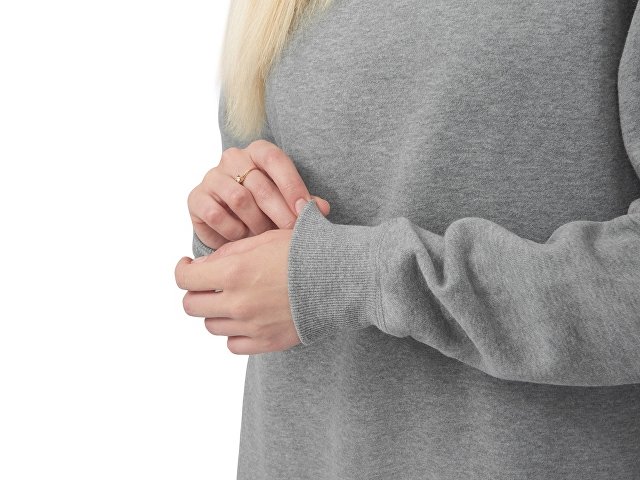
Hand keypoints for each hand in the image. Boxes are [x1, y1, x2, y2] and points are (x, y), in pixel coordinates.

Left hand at [175, 228, 300, 353]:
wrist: (342, 278)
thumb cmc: (306, 251)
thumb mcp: (265, 238)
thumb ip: (230, 252)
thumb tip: (205, 265)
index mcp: (233, 271)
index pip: (184, 278)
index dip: (183, 269)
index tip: (189, 266)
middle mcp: (237, 302)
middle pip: (191, 305)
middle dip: (197, 292)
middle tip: (209, 284)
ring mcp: (251, 326)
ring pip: (211, 325)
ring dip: (217, 311)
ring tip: (235, 299)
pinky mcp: (266, 342)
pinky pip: (233, 345)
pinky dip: (235, 333)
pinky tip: (247, 318)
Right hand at [188, 139, 329, 249]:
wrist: (232, 223)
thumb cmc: (266, 209)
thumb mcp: (287, 203)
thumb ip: (304, 203)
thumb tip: (323, 209)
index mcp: (258, 151)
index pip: (275, 159)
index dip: (292, 185)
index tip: (306, 210)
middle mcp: (233, 158)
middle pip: (259, 184)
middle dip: (279, 212)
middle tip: (291, 233)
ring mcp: (212, 177)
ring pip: (238, 199)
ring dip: (256, 223)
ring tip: (265, 237)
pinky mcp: (196, 198)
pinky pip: (216, 214)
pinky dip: (232, 230)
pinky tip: (242, 238)